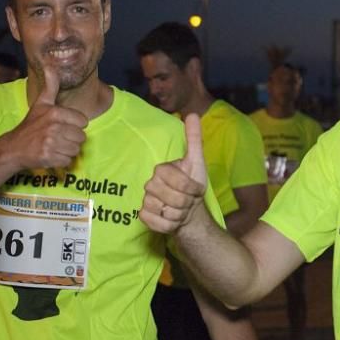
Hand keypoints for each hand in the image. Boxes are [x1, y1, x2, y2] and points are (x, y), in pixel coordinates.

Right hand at [3, 67, 87, 169]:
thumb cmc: (31, 125)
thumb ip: (50, 86)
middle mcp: (53, 127)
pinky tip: (52, 155)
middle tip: (58, 137)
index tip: (62, 125)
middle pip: (81, 137)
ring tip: (55, 146)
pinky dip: (62, 160)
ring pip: (76, 149)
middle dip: (72, 139)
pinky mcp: (49, 157)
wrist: (14, 148)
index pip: (83, 122)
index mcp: (55, 113)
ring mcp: (51, 143)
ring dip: (67, 150)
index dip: (74, 125)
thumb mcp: (41, 104)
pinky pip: (68, 161)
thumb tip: (51, 66)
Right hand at [139, 114, 207, 232]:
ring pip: (161, 209)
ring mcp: (145, 200)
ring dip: (177, 215)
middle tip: (188, 202)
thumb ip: (194, 139)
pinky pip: (154, 222)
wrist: (189, 212)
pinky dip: (167, 225)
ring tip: (181, 210)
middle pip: (169, 196)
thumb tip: (193, 114)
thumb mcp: (197, 162)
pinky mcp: (143, 216)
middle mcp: (150, 184)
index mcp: (162, 170)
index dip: (190, 188)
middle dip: (185, 202)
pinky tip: (172, 221)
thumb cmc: (193, 187)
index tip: (196, 190)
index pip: (177, 181)